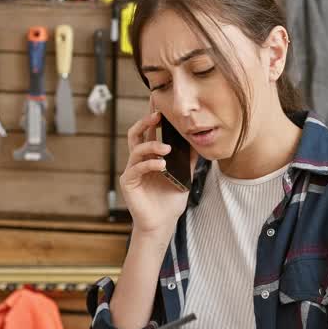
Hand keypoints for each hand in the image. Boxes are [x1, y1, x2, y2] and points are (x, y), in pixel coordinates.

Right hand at [121, 111, 193, 234]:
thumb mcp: (184, 176)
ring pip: (136, 149)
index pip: (148, 133)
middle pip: (135, 134)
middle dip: (145, 122)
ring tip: (167, 149)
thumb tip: (199, 141)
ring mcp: (132, 171)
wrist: (162, 224)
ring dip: (152, 145)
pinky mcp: (128, 182)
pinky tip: (162, 165)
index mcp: (149, 158)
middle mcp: (138, 161)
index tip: (159, 104)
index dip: (151, 118)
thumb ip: (189, 160)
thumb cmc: (170, 201)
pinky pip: (137, 167)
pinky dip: (150, 164)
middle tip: (157, 116)